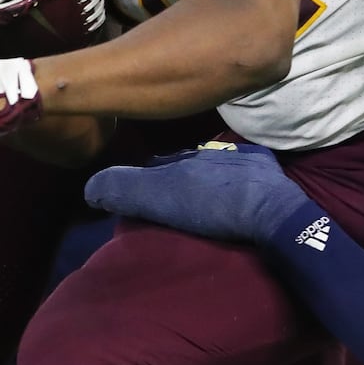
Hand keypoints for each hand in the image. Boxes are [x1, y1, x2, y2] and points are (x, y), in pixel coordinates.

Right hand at [83, 142, 309, 242]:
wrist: (273, 212)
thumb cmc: (213, 205)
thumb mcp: (159, 197)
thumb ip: (125, 189)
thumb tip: (91, 186)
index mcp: (190, 156)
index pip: (160, 164)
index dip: (146, 177)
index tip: (139, 191)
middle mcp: (217, 152)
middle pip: (189, 164)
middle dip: (177, 176)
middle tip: (168, 196)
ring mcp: (247, 161)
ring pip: (217, 168)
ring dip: (207, 179)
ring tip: (200, 198)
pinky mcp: (271, 175)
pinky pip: (248, 174)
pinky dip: (237, 183)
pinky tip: (237, 196)